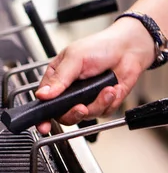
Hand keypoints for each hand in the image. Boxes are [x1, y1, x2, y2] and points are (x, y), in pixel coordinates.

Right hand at [34, 17, 156, 133]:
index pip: (44, 102)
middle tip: (81, 107)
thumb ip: (59, 78)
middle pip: (63, 115)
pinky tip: (112, 88)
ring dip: (97, 104)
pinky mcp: (102, 103)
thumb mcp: (74, 58)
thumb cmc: (100, 46)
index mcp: (56, 80)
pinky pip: (102, 112)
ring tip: (106, 89)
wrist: (128, 48)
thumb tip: (43, 94)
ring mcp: (85, 99)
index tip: (43, 126)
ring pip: (85, 116)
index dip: (42, 116)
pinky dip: (109, 102)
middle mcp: (69, 92)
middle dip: (74, 113)